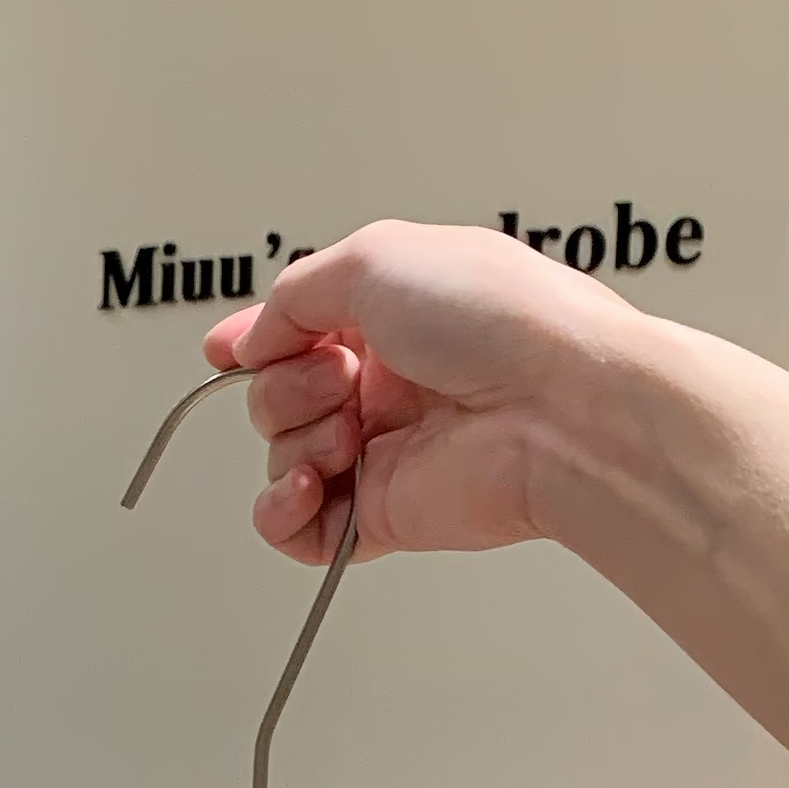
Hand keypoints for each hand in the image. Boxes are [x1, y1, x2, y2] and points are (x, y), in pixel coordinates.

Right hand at [202, 221, 647, 565]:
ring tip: (346, 429)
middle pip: (281, 393)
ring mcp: (386, 450)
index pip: (304, 328)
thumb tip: (253, 338)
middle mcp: (391, 382)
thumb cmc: (500, 322)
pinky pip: (301, 529)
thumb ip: (294, 294)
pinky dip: (283, 513)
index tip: (228, 349)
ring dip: (294, 439)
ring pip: (285, 455)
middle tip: (339, 377)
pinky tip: (308, 488)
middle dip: (288, 383)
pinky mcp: (384, 514)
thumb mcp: (374, 259)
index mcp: (396, 314)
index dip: (259, 339)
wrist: (560, 409)